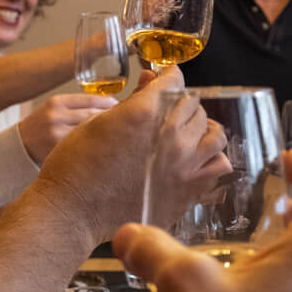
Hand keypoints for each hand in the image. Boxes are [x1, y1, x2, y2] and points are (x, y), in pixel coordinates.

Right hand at [17, 91, 117, 164]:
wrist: (20, 147)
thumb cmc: (44, 126)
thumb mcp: (56, 109)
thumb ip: (78, 106)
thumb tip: (113, 104)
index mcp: (57, 102)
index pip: (91, 99)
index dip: (109, 103)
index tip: (121, 107)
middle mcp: (56, 116)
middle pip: (94, 115)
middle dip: (112, 119)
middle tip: (126, 122)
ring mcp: (56, 134)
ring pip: (90, 132)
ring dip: (107, 133)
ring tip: (119, 135)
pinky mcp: (57, 151)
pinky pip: (82, 147)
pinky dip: (95, 146)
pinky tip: (104, 148)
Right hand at [36, 68, 229, 238]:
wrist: (72, 212)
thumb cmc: (75, 166)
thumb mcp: (97, 121)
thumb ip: (133, 99)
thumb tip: (151, 80)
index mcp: (146, 112)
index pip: (175, 80)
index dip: (168, 78)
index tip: (166, 82)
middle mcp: (172, 137)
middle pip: (195, 106)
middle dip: (182, 105)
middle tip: (170, 112)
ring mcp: (184, 165)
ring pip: (215, 135)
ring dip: (203, 130)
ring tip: (190, 135)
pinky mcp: (189, 190)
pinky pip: (218, 166)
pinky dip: (212, 159)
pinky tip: (197, 160)